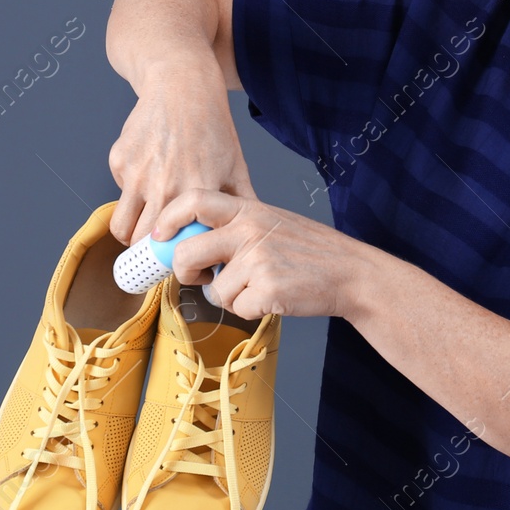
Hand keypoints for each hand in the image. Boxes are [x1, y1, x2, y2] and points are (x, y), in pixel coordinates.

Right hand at [109, 67, 255, 246]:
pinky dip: (129, 195)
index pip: (179, 247)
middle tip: (160, 247)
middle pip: (144, 244)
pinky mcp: (119, 161)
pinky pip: (119, 194)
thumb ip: (243, 203)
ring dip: (132, 233)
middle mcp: (163, 186)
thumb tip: (252, 235)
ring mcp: (137, 174)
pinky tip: (147, 180)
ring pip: (122, 228)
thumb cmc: (211, 125)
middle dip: (150, 251)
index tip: (181, 260)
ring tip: (147, 228)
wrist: (182, 85)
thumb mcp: (236, 164)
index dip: (178, 260)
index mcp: (196, 192)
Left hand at [152, 189, 386, 320]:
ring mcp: (258, 260)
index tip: (159, 235)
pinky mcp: (266, 289)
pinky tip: (272, 297)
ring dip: (231, 296)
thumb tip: (188, 244)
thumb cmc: (310, 251)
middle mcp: (249, 230)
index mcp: (249, 209)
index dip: (169, 218)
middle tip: (200, 277)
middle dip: (186, 271)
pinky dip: (251, 310)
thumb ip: (234, 227)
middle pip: (188, 252)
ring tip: (259, 286)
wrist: (349, 272)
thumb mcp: (271, 222)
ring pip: (214, 290)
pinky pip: (237, 308)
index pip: (194, 200)